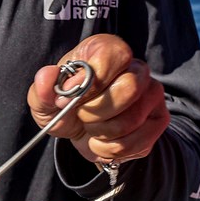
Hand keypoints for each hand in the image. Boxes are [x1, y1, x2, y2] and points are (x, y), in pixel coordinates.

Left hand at [27, 34, 169, 164]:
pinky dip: (108, 150)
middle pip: (128, 89)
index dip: (90, 82)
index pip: (113, 57)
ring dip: (100, 133)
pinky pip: (133, 143)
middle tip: (83, 115)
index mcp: (108, 50)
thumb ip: (42, 89)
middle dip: (95, 112)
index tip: (71, 96)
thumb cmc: (66, 108)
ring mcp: (152, 95)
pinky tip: (102, 141)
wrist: (83, 132)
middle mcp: (137, 68)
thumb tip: (48, 77)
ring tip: (93, 128)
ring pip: (129, 121)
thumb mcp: (46, 101)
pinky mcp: (157, 122)